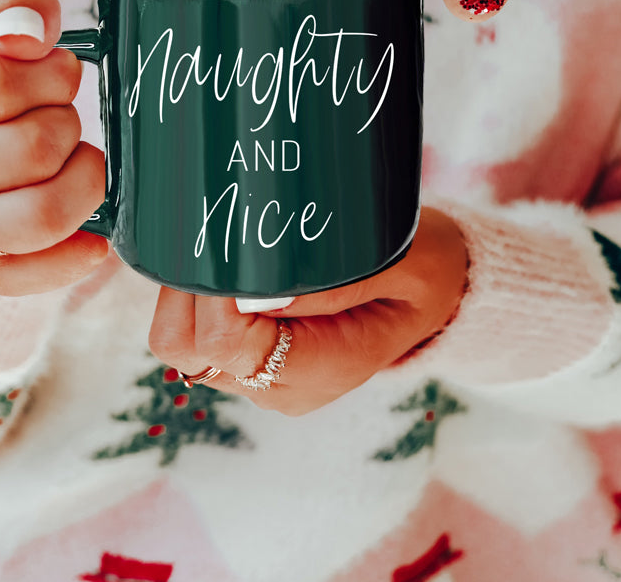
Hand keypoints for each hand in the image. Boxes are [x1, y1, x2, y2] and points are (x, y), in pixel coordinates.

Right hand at [0, 0, 107, 295]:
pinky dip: (80, 252)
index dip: (50, 73)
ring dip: (84, 181)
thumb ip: (15, 6)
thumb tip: (24, 34)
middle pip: (30, 149)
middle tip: (64, 118)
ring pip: (39, 215)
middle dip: (68, 124)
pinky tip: (96, 230)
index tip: (55, 73)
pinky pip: (37, 275)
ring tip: (80, 162)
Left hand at [147, 207, 467, 414]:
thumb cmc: (426, 272)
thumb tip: (260, 290)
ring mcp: (263, 377)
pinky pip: (199, 334)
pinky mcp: (254, 358)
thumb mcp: (402, 265)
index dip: (212, 293)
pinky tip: (222, 259)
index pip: (228, 345)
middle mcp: (280, 386)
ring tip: (215, 242)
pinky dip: (196, 297)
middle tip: (208, 235)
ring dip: (185, 292)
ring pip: (182, 344)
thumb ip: (336, 283)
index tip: (222, 243)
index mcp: (320, 369)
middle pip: (188, 351)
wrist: (438, 297)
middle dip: (184, 290)